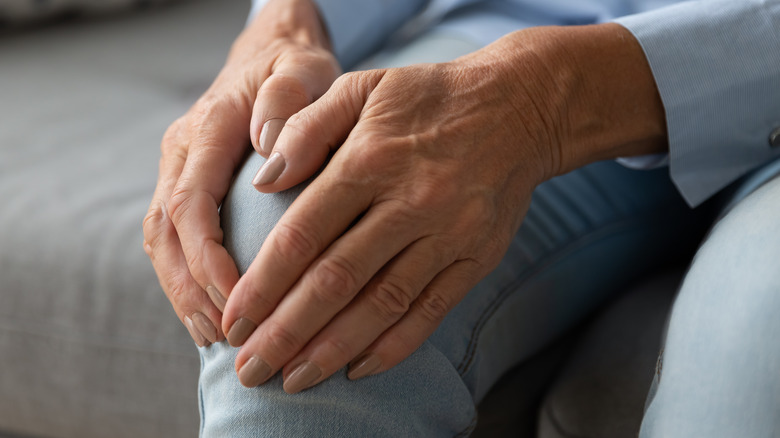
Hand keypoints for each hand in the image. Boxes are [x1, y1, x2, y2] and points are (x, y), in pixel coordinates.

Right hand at [142, 0, 339, 345]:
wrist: (272, 57)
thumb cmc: (295, 69)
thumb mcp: (303, 70)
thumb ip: (287, 99)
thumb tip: (266, 147)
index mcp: (210, 126)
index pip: (192, 201)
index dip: (207, 255)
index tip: (237, 295)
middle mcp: (183, 150)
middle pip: (167, 230)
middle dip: (192, 286)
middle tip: (226, 332)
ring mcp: (179, 168)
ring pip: (161, 240)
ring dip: (183, 291)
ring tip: (214, 336)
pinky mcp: (186, 185)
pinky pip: (172, 239)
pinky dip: (184, 280)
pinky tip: (207, 314)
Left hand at [222, 23, 667, 392]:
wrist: (518, 107)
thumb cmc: (428, 97)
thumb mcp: (361, 87)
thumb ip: (306, 128)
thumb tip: (262, 181)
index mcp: (370, 160)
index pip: (303, 234)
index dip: (263, 284)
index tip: (233, 322)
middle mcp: (409, 202)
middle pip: (336, 280)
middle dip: (286, 332)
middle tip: (249, 371)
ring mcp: (448, 234)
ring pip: (381, 304)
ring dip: (333, 349)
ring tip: (294, 381)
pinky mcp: (477, 256)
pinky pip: (432, 310)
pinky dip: (395, 346)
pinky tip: (358, 370)